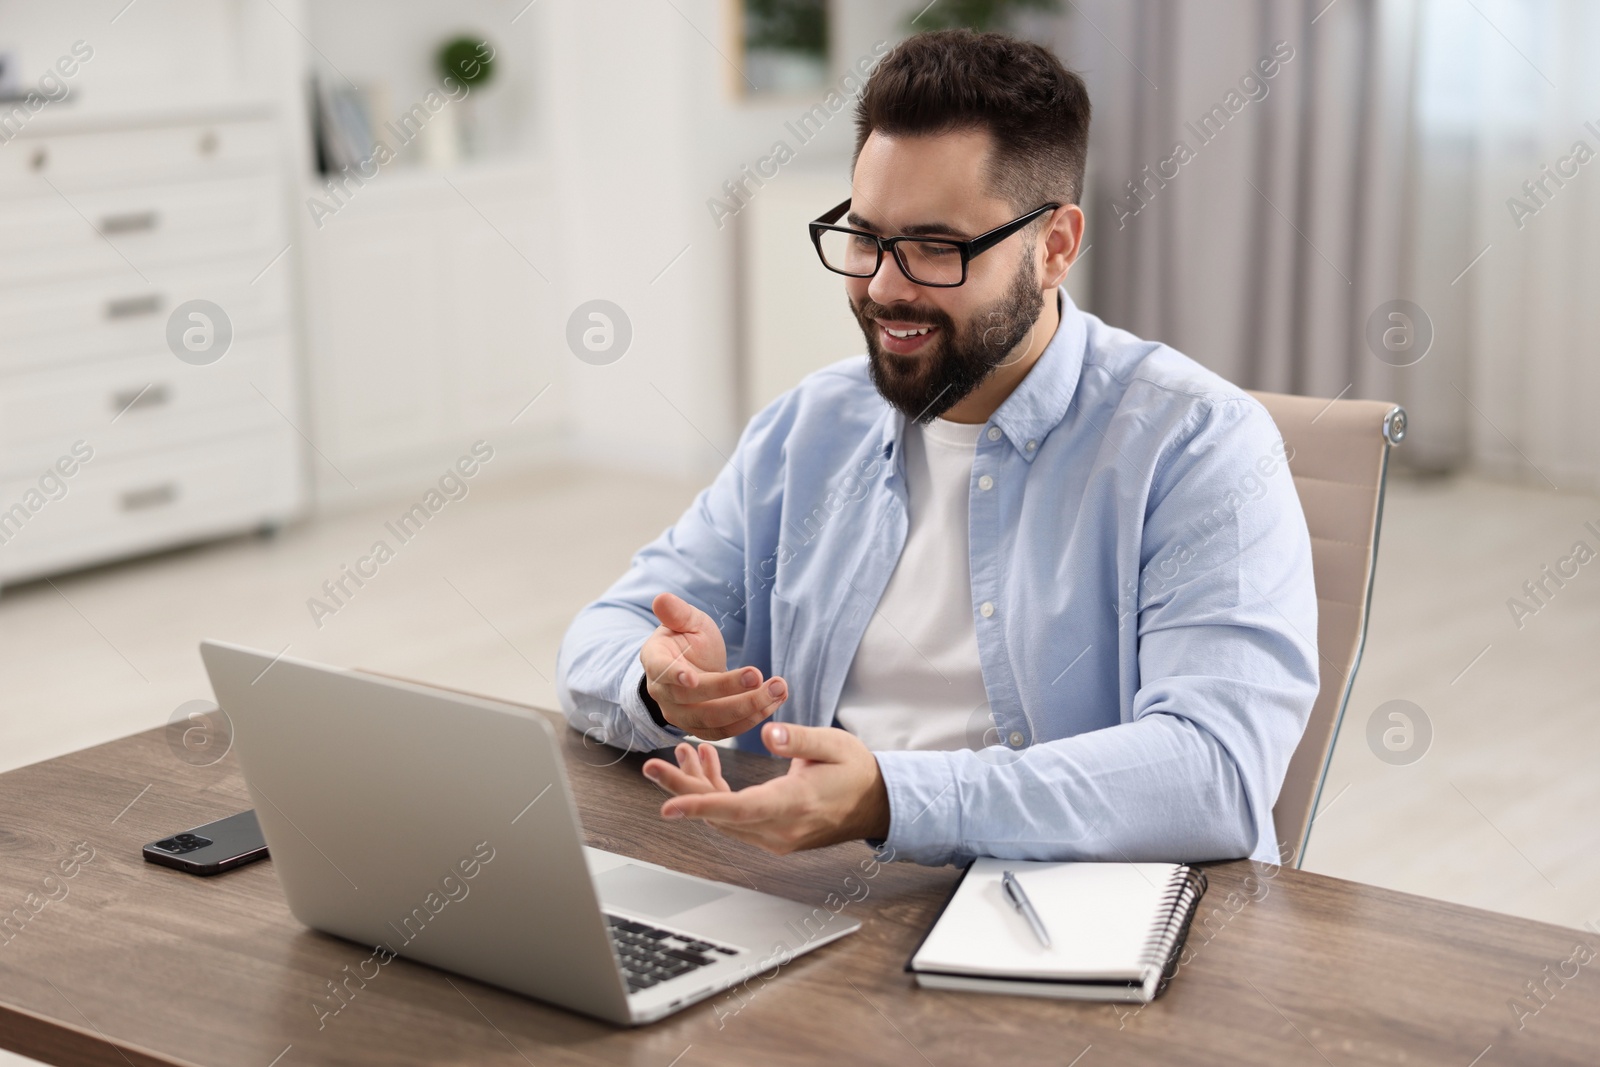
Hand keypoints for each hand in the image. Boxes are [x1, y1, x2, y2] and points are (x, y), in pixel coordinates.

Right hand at [640, 592, 785, 740]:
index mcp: (655, 662)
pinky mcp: (700, 728)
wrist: (693, 665)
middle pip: (694, 700)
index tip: (694, 678)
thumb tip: (661, 597)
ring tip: (778, 690)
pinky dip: (751, 720)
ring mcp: (680, 715)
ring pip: (713, 720)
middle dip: (729, 690)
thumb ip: (677, 612)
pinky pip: (725, 731)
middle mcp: (663, 694)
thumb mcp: (687, 621)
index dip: (675, 676)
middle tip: (759, 676)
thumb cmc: (688, 639)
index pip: (662, 672)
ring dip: (748, 708)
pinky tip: (773, 703)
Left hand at [640, 721, 890, 853]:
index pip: (739, 810)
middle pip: (720, 815)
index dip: (700, 807)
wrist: (876, 803)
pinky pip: (735, 816)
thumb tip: (768, 733)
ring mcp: (775, 837)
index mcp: (795, 804)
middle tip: (651, 766)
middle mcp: (780, 830)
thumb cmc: (856, 770)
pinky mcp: (772, 834)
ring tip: (682, 751)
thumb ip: (799, 739)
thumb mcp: (834, 744)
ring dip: (698, 787)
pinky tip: (707, 761)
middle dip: (682, 790)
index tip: (667, 806)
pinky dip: (716, 792)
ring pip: (724, 816)